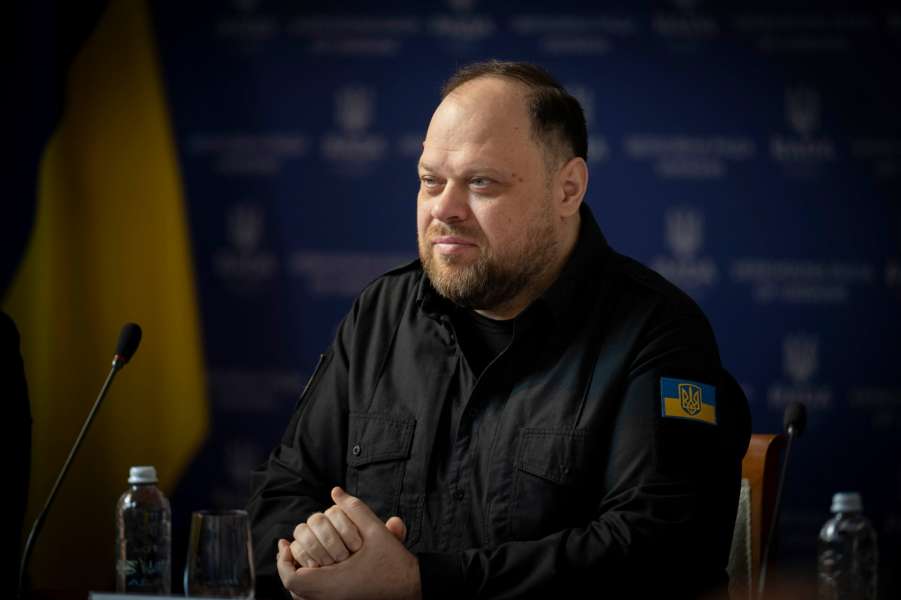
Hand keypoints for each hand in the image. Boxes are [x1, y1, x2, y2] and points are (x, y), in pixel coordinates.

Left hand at [277, 487, 420, 599]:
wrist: (412, 586)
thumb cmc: (394, 562)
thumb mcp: (376, 531)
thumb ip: (355, 508)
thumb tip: (336, 491)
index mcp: (333, 583)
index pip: (292, 579)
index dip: (283, 561)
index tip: (285, 544)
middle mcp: (330, 598)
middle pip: (294, 590)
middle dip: (288, 568)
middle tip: (289, 550)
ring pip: (304, 598)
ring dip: (298, 578)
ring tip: (300, 559)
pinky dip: (310, 588)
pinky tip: (318, 570)